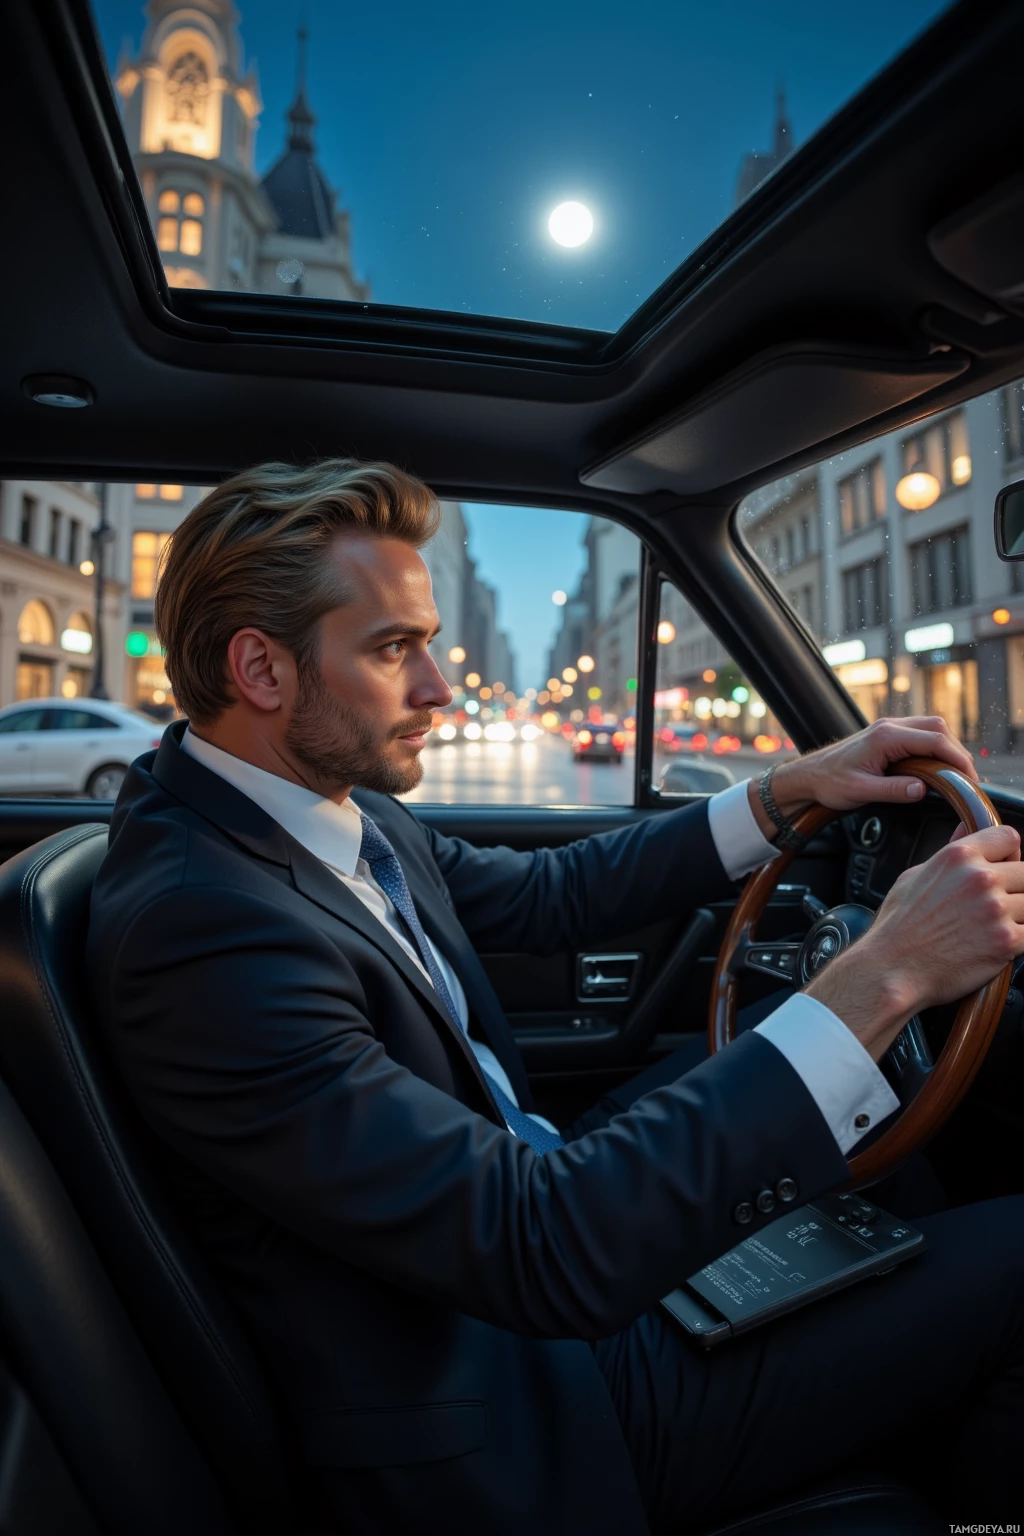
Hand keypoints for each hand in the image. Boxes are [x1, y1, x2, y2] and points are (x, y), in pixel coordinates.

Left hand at [748, 717, 977, 839]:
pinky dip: (935, 748)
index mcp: (885, 737)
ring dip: (947, 748)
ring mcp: (889, 728)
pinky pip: (920, 734)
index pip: (935, 740)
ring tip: (957, 774)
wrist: (807, 776)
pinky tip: (938, 767)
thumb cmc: (829, 783)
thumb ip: (893, 790)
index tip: (970, 778)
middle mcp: (889, 726)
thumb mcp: (860, 791)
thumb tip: (923, 789)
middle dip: (957, 751)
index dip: (958, 759)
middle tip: (968, 778)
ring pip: (931, 728)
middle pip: (938, 727)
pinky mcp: (888, 735)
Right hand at [806, 824, 1023, 1058]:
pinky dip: (1018, 939)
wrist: (892, 968)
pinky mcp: (1006, 940)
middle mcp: (980, 878)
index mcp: (958, 857)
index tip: (1004, 867)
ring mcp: (996, 909)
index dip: (1009, 854)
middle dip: (1015, 889)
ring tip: (991, 928)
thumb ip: (948, 852)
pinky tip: (997, 944)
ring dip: (1018, 915)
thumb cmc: (898, 927)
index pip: (1008, 838)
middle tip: (994, 906)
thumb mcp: (914, 877)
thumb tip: (965, 830)